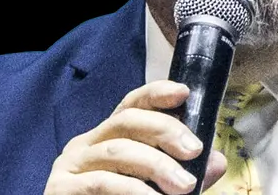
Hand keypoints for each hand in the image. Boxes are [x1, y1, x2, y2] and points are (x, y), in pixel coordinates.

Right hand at [45, 80, 226, 194]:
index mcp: (112, 134)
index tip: (184, 92)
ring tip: (184, 186)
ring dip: (156, 165)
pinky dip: (133, 191)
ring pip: (118, 150)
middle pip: (128, 120)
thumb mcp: (159, 185)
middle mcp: (89, 142)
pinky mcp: (60, 188)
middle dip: (166, 130)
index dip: (157, 93)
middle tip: (195, 151)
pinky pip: (101, 182)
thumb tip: (217, 162)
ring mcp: (72, 164)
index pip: (133, 103)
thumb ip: (185, 171)